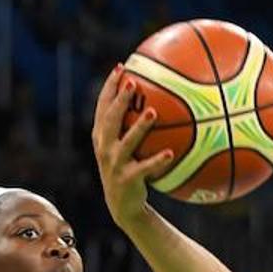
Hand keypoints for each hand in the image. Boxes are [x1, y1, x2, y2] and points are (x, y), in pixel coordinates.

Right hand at [91, 65, 173, 225]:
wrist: (122, 205)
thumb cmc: (129, 168)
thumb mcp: (127, 146)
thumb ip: (134, 124)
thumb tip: (162, 98)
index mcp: (101, 136)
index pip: (102, 106)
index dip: (110, 86)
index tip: (122, 66)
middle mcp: (104, 147)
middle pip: (110, 119)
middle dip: (119, 100)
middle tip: (133, 84)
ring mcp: (114, 164)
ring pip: (126, 142)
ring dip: (139, 127)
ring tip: (153, 112)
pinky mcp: (127, 180)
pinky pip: (144, 168)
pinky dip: (157, 161)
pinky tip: (171, 153)